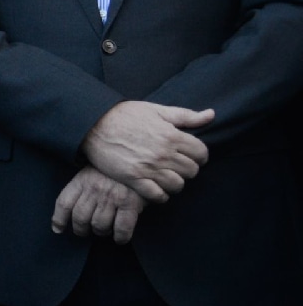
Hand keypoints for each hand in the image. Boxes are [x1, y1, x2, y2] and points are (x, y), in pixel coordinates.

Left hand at [51, 167, 146, 243]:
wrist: (140, 160)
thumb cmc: (114, 170)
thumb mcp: (92, 171)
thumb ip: (82, 188)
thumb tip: (72, 212)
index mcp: (82, 180)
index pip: (64, 203)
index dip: (58, 219)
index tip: (58, 229)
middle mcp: (95, 189)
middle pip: (80, 218)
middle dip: (81, 230)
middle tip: (86, 231)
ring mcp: (112, 196)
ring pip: (99, 225)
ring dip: (101, 232)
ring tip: (105, 230)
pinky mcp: (130, 203)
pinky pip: (121, 229)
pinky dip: (120, 237)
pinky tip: (120, 237)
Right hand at [81, 101, 211, 202]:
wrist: (93, 124)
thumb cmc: (125, 115)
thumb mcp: (156, 110)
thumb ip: (186, 115)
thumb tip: (211, 114)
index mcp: (171, 135)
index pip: (202, 153)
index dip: (199, 156)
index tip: (190, 156)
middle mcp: (163, 153)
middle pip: (191, 171)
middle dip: (187, 170)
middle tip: (176, 166)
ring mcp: (148, 167)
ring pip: (177, 185)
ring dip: (174, 183)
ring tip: (165, 177)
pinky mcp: (133, 179)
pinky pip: (157, 196)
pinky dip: (160, 195)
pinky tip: (155, 188)